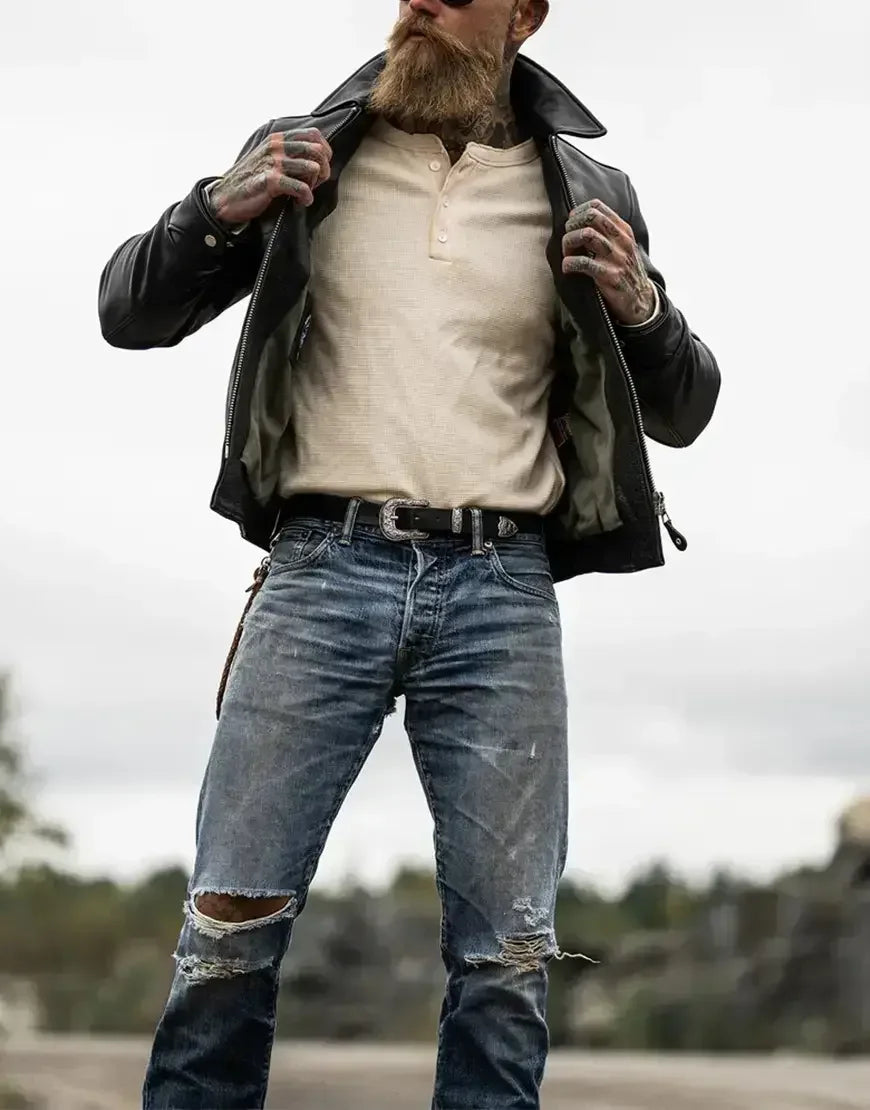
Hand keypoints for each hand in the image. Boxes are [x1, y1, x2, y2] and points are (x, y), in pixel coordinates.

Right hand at [208, 128, 332, 227]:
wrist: (225, 197)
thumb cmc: (249, 181)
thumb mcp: (268, 159)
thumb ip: (287, 154)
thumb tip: (314, 159)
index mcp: (278, 139)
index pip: (314, 135)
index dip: (325, 152)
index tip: (321, 168)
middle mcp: (277, 147)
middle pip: (317, 151)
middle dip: (323, 170)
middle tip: (315, 184)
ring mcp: (274, 162)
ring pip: (313, 168)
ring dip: (314, 184)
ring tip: (305, 194)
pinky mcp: (272, 181)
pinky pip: (302, 187)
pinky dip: (306, 197)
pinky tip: (301, 202)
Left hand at [562, 199, 656, 325]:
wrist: (640, 300)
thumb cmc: (624, 272)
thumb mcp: (623, 247)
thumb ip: (608, 234)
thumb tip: (579, 222)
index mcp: (623, 231)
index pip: (597, 207)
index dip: (578, 212)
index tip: (571, 224)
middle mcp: (621, 241)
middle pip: (590, 217)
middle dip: (572, 226)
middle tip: (567, 241)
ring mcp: (616, 258)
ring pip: (586, 235)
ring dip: (569, 243)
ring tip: (567, 254)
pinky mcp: (609, 276)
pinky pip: (582, 262)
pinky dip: (569, 264)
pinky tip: (567, 268)